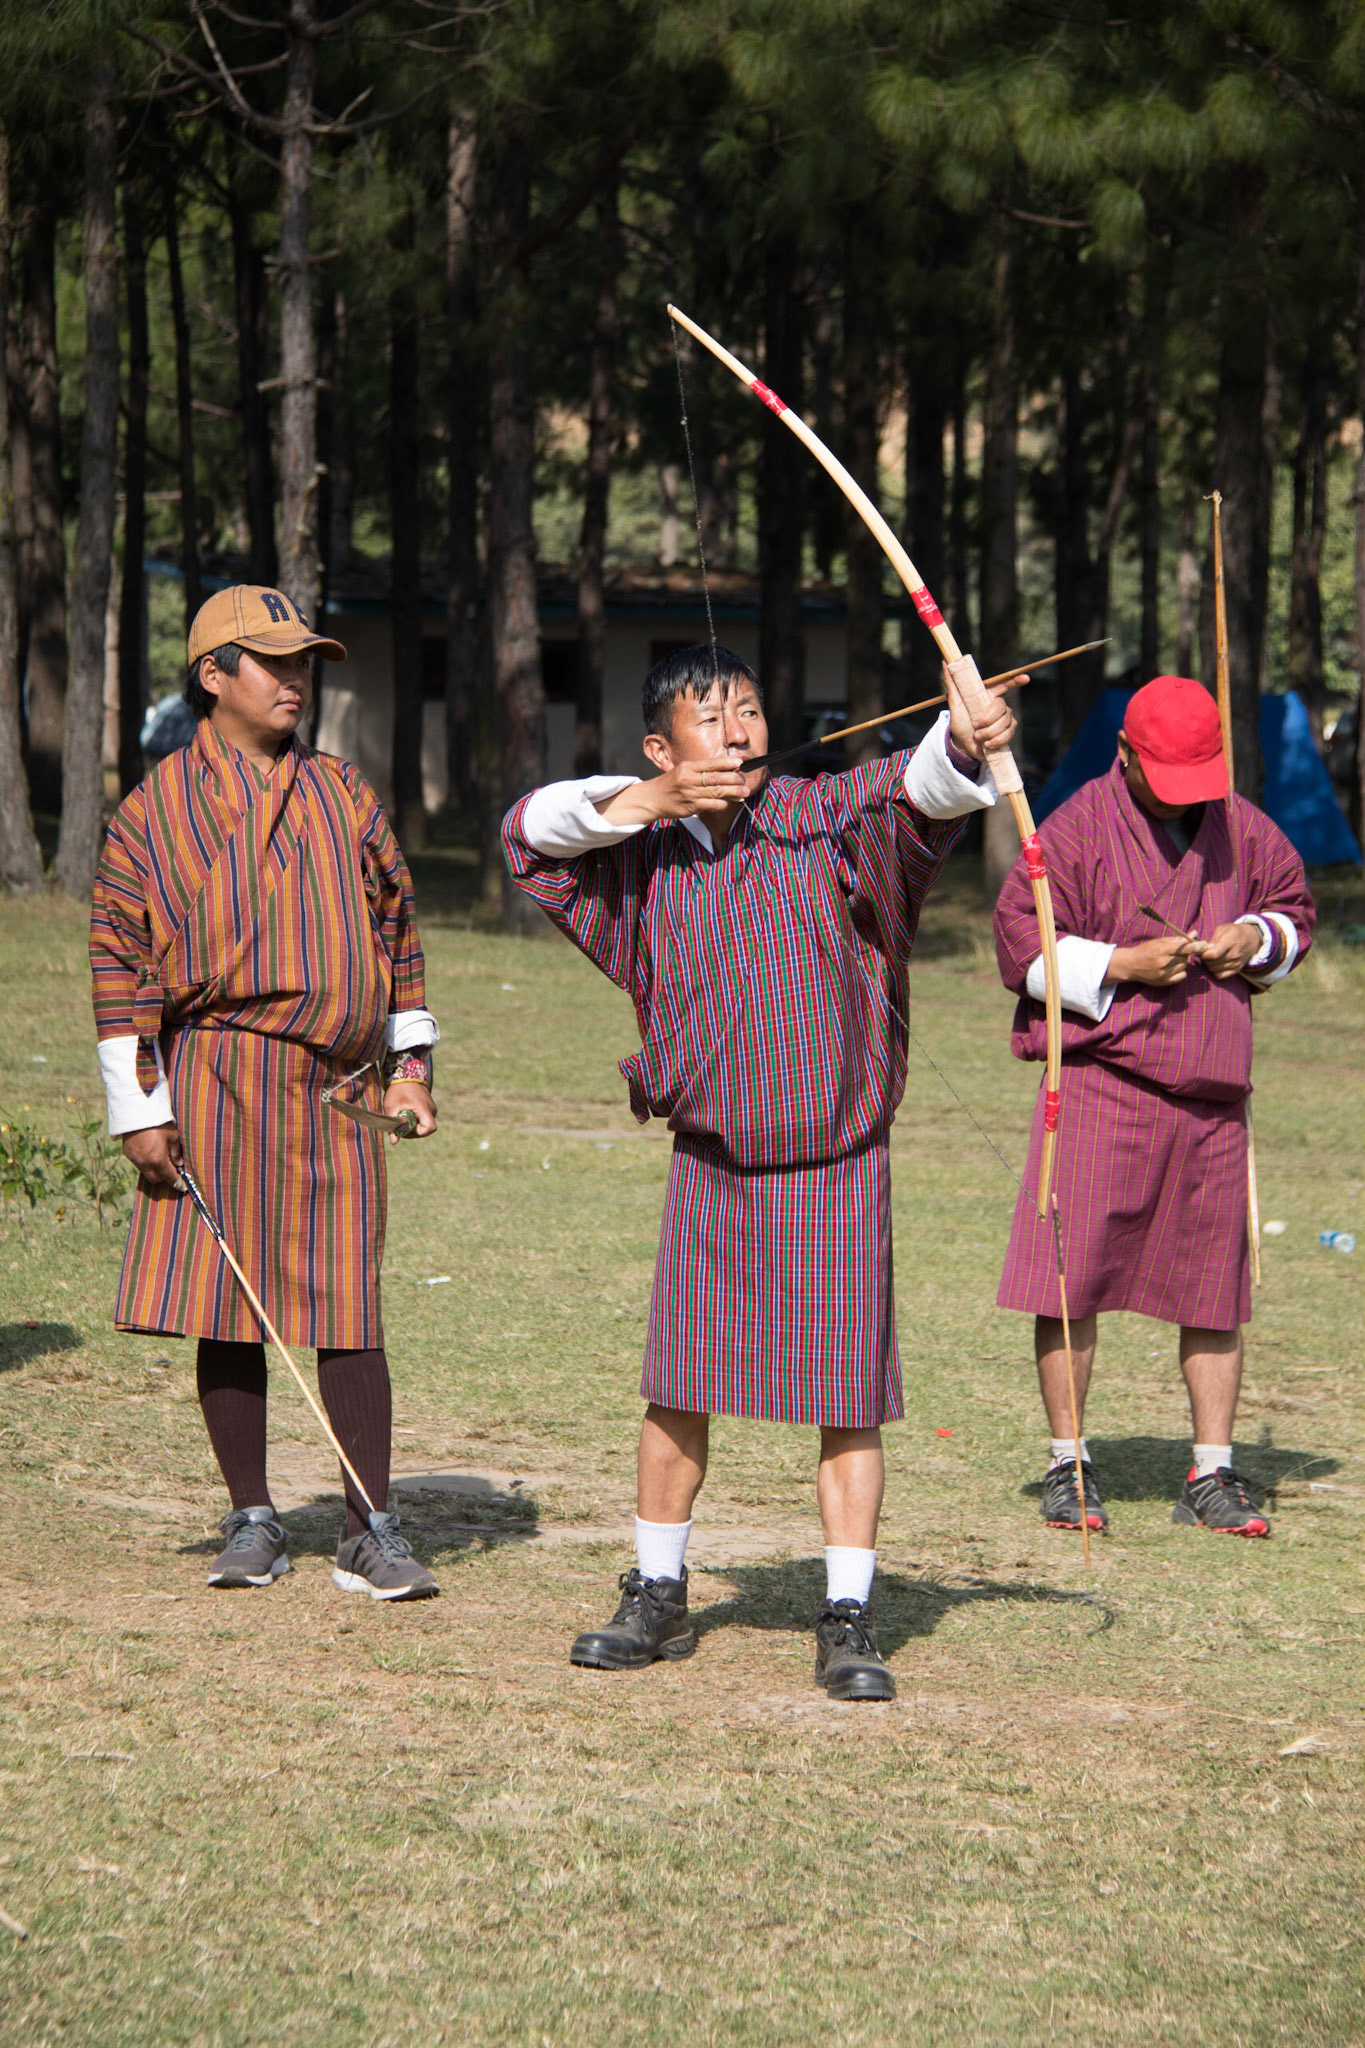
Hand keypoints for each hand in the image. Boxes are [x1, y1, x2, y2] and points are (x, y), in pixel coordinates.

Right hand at [122, 1122, 184, 1188]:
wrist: (137, 1112)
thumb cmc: (158, 1123)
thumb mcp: (173, 1136)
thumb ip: (176, 1152)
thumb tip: (179, 1163)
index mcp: (158, 1160)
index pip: (169, 1178)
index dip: (177, 1183)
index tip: (182, 1186)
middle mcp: (145, 1163)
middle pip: (156, 1180)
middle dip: (164, 1178)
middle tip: (171, 1170)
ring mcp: (135, 1159)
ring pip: (146, 1172)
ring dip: (154, 1170)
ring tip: (160, 1158)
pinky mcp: (128, 1153)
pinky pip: (138, 1163)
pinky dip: (145, 1162)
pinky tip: (150, 1152)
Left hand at [383, 1081, 436, 1141]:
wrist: (405, 1074)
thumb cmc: (397, 1090)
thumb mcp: (391, 1107)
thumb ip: (393, 1125)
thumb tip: (394, 1142)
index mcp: (423, 1107)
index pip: (430, 1128)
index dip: (418, 1132)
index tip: (406, 1127)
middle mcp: (431, 1109)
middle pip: (426, 1129)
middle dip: (412, 1131)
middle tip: (399, 1125)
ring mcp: (432, 1108)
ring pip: (425, 1125)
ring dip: (413, 1126)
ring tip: (402, 1117)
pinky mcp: (429, 1107)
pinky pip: (424, 1120)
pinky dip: (415, 1121)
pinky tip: (406, 1115)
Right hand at [598, 754, 751, 824]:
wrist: (652, 798)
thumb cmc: (671, 784)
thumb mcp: (683, 771)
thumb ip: (701, 770)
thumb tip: (725, 771)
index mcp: (687, 767)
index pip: (711, 764)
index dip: (727, 763)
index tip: (740, 763)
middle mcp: (688, 779)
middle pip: (716, 778)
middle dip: (734, 779)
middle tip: (744, 780)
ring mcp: (690, 794)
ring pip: (716, 792)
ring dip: (733, 792)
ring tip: (744, 792)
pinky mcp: (691, 807)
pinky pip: (712, 805)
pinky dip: (723, 803)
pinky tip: (729, 802)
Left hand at [944, 665, 1019, 761]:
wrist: (962, 743)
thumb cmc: (960, 721)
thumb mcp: (955, 703)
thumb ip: (953, 684)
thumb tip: (946, 663)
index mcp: (988, 694)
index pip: (1004, 684)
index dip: (1015, 680)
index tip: (1025, 678)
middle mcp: (999, 704)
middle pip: (1001, 707)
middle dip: (987, 719)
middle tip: (974, 725)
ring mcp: (1006, 718)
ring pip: (1004, 722)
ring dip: (988, 732)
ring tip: (978, 736)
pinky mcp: (1009, 731)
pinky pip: (1009, 734)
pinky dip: (997, 740)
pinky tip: (988, 744)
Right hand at [1105, 933, 1197, 987]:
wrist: (1131, 965)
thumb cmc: (1146, 950)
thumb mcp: (1160, 941)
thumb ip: (1178, 939)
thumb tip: (1195, 934)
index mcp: (1162, 949)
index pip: (1184, 947)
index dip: (1196, 946)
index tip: (1205, 944)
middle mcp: (1163, 962)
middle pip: (1185, 957)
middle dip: (1185, 953)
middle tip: (1177, 952)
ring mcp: (1163, 973)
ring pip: (1184, 966)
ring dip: (1182, 962)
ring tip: (1172, 960)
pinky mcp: (1164, 982)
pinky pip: (1182, 976)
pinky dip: (1181, 971)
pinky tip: (1173, 968)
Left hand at [1197, 921, 1263, 979]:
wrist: (1251, 939)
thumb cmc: (1234, 932)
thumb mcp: (1223, 929)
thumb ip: (1213, 939)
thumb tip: (1205, 948)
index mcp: (1230, 942)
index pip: (1214, 954)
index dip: (1203, 954)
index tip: (1198, 951)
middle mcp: (1234, 955)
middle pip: (1212, 963)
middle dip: (1204, 958)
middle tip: (1203, 953)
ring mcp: (1236, 964)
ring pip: (1214, 970)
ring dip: (1208, 965)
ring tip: (1209, 957)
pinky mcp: (1236, 970)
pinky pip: (1220, 976)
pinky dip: (1214, 971)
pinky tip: (1214, 964)